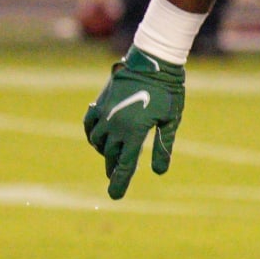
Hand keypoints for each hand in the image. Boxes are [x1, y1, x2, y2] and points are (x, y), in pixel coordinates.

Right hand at [83, 46, 185, 198]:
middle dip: (113, 169)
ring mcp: (105, 114)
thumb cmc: (168, 92)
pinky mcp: (100, 103)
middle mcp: (116, 126)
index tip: (114, 196)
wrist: (152, 62)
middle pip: (111, 156)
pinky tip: (98, 139)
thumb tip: (159, 172)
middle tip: (115, 179)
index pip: (124, 165)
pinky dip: (92, 135)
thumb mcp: (170, 121)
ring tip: (112, 157)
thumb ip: (163, 146)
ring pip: (98, 142)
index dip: (119, 182)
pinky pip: (89, 125)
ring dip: (104, 152)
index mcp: (134, 132)